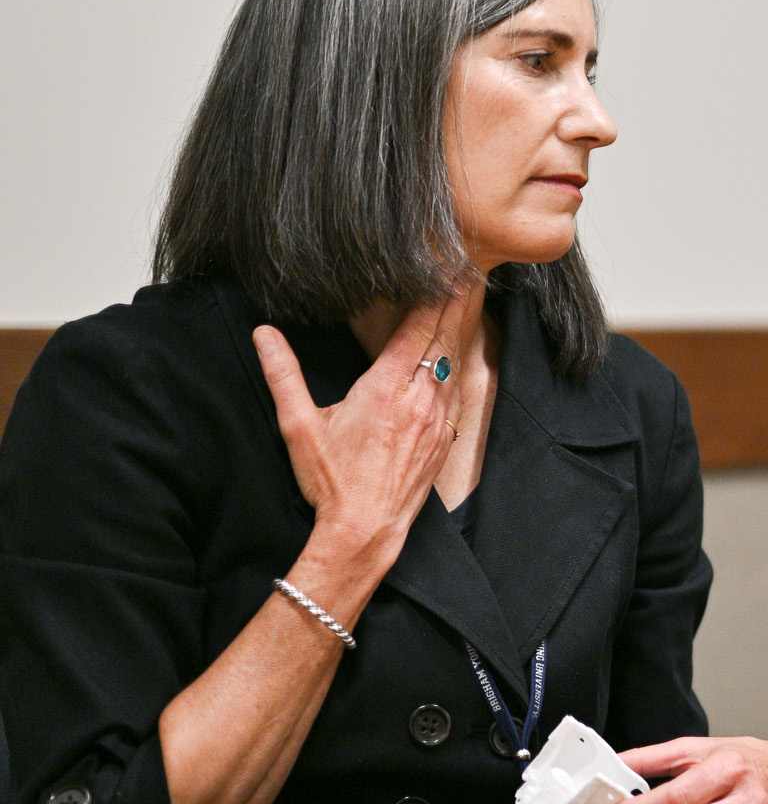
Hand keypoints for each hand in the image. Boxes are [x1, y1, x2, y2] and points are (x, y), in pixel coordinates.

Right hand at [254, 290, 476, 568]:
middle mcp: (419, 399)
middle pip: (443, 340)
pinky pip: (456, 395)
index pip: (417, 331)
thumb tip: (264, 335)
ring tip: (467, 305)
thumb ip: (283, 375)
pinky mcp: (444, 441)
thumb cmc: (331, 481)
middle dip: (454, 305)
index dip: (433, 299)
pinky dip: (458, 369)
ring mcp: (436, 421)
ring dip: (459, 333)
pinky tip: (457, 360)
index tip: (446, 272)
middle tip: (467, 274)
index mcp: (386, 388)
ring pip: (454, 365)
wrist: (366, 530)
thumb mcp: (299, 425)